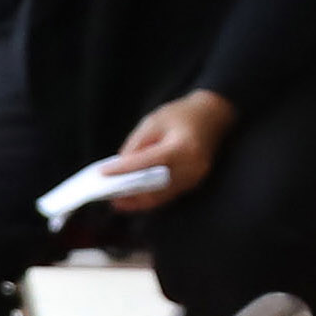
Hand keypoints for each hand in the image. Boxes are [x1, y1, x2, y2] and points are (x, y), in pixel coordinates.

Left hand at [110, 89, 233, 201]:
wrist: (213, 116)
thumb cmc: (182, 115)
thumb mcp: (154, 122)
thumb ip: (137, 146)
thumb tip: (120, 168)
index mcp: (184, 147)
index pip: (149, 162)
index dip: (124, 169)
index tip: (103, 173)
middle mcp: (192, 167)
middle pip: (155, 186)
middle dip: (129, 192)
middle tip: (106, 194)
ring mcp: (195, 178)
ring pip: (161, 196)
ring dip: (137, 200)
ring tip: (115, 200)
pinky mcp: (193, 183)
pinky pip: (167, 195)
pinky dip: (148, 198)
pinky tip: (132, 198)